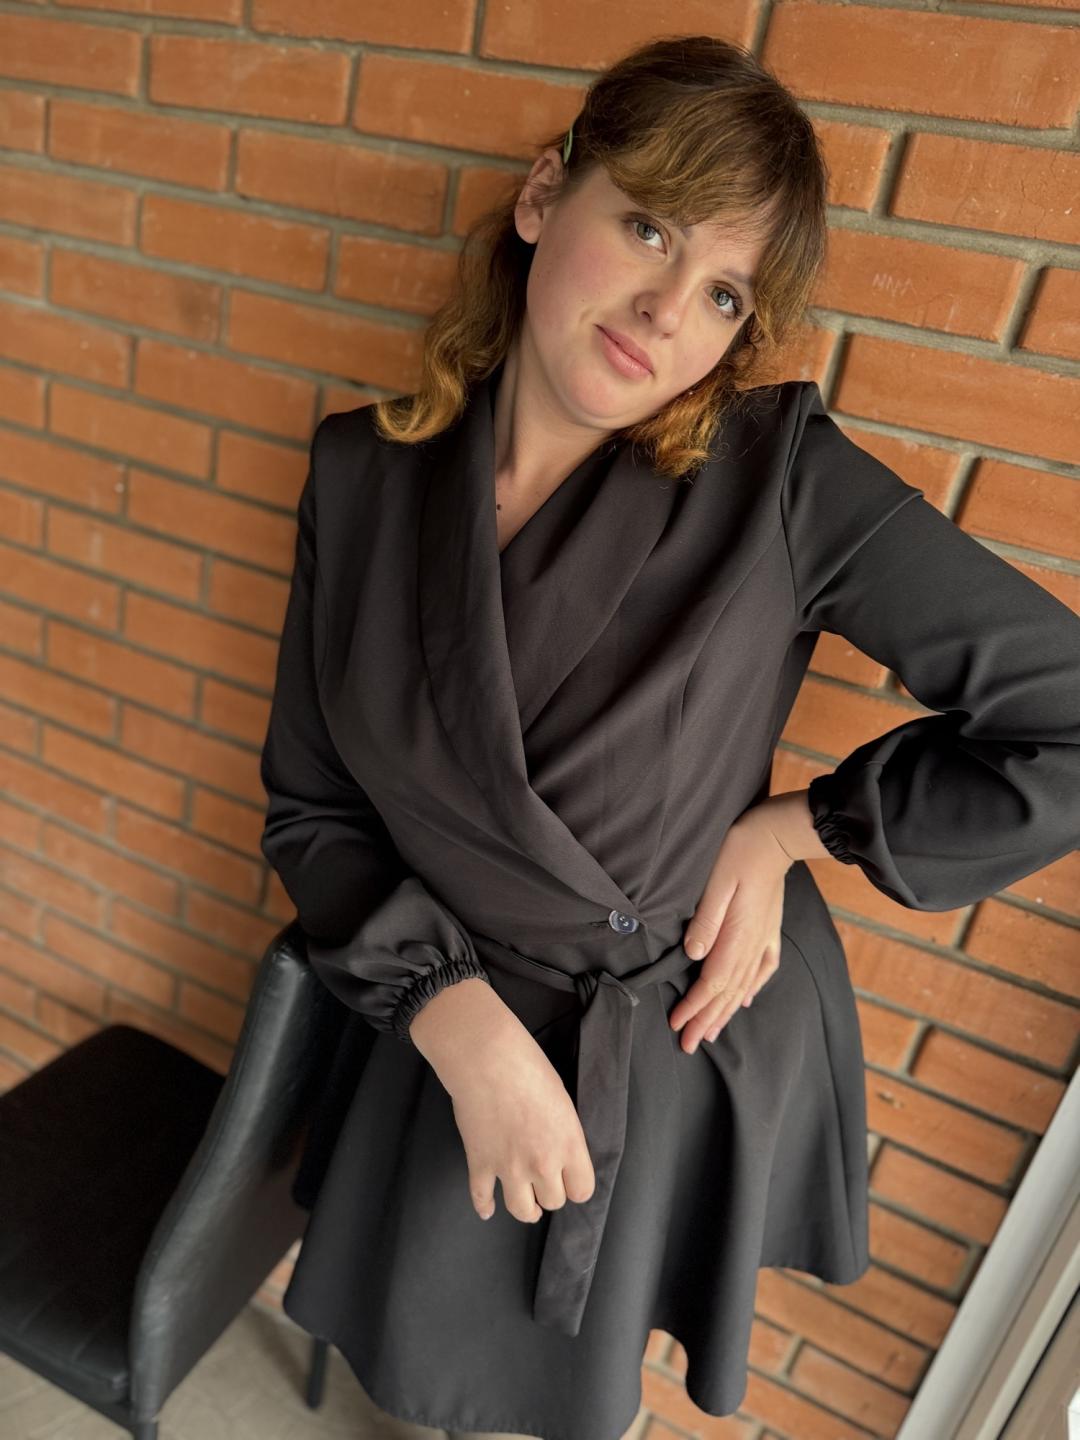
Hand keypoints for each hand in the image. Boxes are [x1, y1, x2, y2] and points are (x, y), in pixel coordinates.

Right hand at [444, 1029, 596, 1224]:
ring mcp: (508, 1167)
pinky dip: (484, 1206)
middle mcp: (541, 1163)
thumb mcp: (562, 1099)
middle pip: (553, 1201)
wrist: (487, 1059)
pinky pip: (482, 1197)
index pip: (582, 1190)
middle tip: (545, 1180)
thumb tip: (560, 1149)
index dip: (576, 1185)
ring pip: (522, 1210)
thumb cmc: (528, 1067)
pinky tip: (487, 1209)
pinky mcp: (480, 1163)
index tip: (570, 1179)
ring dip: (526, 1208)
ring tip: (527, 1204)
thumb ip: (564, 1132)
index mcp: (568, 1144)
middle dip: (550, 1192)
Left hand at [669, 809, 793, 1054]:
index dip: (694, 1006)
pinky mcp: (770, 929)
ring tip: (711, 1034)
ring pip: (743, 986)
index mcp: (738, 934)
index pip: (713, 981)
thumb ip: (706, 920)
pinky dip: (752, 988)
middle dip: (706, 1020)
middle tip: (688, 1045)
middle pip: (727, 992)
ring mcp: (764, 938)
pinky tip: (744, 1001)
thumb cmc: (741, 851)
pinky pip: (764, 968)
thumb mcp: (717, 881)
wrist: (778, 835)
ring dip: (724, 1012)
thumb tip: (693, 955)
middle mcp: (753, 944)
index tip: (677, 1025)